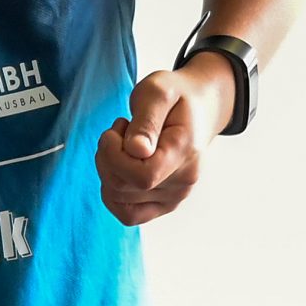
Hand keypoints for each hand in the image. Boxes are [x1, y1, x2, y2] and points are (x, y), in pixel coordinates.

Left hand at [94, 55, 233, 225]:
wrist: (198, 107)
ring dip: (108, 170)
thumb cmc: (175, 96)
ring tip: (123, 145)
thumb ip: (146, 120)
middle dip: (106, 157)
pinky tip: (121, 166)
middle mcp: (183, 182)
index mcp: (184, 152)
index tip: (116, 129)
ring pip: (118, 200)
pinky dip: (113, 191)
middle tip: (120, 130)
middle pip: (122, 188)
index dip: (114, 156)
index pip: (142, 176)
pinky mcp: (165, 204)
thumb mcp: (158, 91)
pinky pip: (128, 213)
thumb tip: (136, 151)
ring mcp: (175, 196)